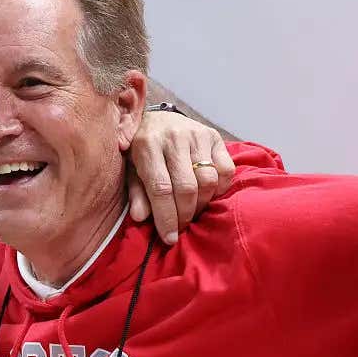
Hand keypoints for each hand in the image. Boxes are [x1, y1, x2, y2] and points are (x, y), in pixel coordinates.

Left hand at [124, 111, 233, 244]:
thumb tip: (141, 217)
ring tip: (192, 211)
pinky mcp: (214, 136)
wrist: (157, 118)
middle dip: (185, 215)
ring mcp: (197, 134)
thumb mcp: (131, 170)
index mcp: (147, 145)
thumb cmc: (142, 150)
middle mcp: (174, 137)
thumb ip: (137, 193)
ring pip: (208, 180)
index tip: (169, 238)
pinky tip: (207, 194)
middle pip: (187, 187)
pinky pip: (226, 170)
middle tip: (181, 226)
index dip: (166, 217)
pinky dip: (219, 188)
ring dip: (202, 204)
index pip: (160, 188)